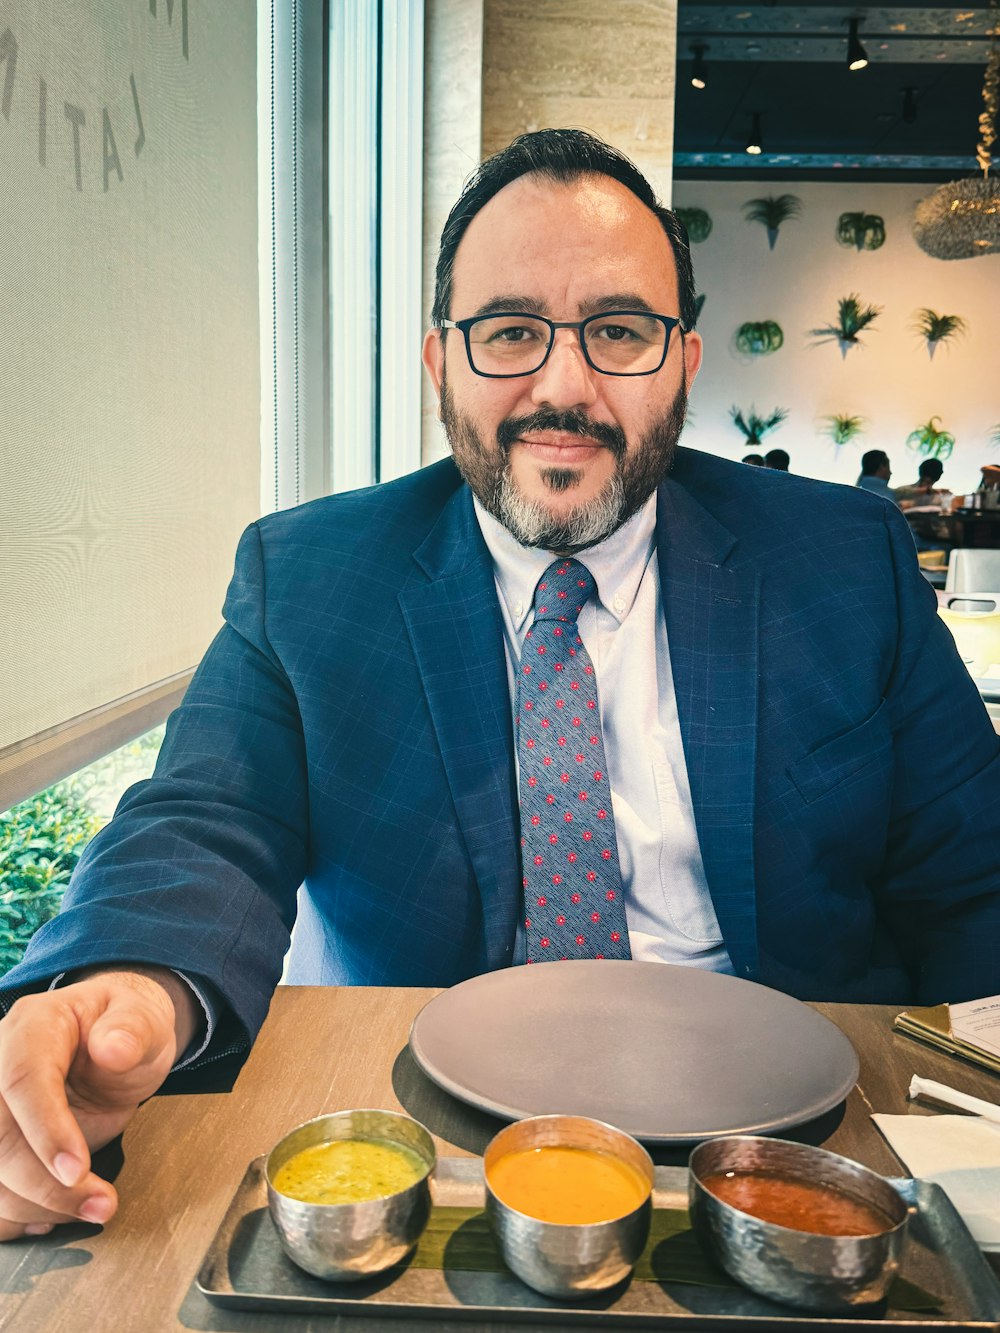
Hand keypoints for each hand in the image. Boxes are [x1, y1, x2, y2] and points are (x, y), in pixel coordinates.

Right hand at [0, 967, 198, 1238]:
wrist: (116, 1044)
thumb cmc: (127, 1028)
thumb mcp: (144, 1018)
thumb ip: (133, 1029)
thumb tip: (114, 1048)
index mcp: (33, 1026)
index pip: (22, 1079)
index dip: (45, 1130)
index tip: (79, 1171)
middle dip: (44, 1184)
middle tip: (101, 1204)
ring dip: (34, 1206)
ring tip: (93, 1209)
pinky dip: (15, 1215)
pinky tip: (52, 1219)